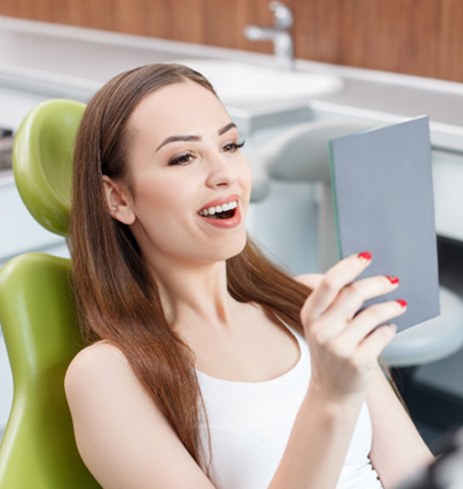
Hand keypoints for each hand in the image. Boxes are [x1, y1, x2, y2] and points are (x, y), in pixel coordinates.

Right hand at [300, 252, 404, 400]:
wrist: (331, 392)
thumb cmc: (330, 351)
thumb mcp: (321, 325)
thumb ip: (334, 301)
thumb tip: (362, 274)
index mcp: (310, 314)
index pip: (330, 282)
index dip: (350, 266)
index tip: (366, 256)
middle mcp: (321, 329)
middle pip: (354, 293)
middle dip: (378, 282)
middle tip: (392, 280)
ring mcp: (339, 346)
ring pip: (373, 313)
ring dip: (391, 306)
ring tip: (398, 306)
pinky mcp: (358, 360)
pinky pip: (383, 334)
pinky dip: (390, 329)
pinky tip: (388, 329)